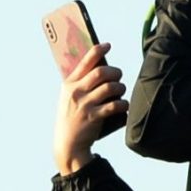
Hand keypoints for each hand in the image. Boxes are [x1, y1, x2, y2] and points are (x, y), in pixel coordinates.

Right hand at [54, 41, 125, 173]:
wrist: (68, 144)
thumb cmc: (72, 118)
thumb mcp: (69, 98)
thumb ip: (80, 84)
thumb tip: (102, 69)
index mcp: (69, 84)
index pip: (85, 61)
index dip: (98, 51)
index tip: (108, 45)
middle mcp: (76, 92)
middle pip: (102, 72)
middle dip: (115, 72)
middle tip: (118, 76)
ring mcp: (84, 104)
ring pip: (111, 87)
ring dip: (120, 88)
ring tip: (121, 92)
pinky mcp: (94, 117)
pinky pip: (115, 105)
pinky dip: (123, 104)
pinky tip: (123, 106)